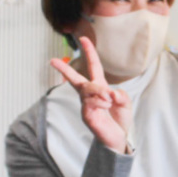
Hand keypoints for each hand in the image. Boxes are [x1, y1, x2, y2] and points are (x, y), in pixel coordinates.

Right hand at [51, 36, 132, 152]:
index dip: (89, 52)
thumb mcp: (125, 103)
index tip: (83, 39)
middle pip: (76, 79)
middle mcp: (90, 94)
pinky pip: (90, 102)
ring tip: (109, 99)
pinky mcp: (86, 115)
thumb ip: (120, 94)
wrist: (118, 138)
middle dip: (64, 70)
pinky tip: (106, 105)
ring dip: (99, 91)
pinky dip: (100, 101)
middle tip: (52, 61)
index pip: (94, 66)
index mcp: (100, 87)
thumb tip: (109, 93)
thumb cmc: (120, 119)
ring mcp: (86, 105)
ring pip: (87, 89)